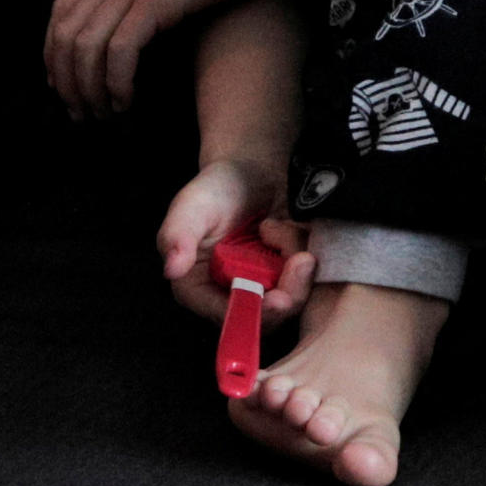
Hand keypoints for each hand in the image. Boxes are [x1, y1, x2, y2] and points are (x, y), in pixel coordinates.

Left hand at [46, 0, 275, 115]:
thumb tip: (132, 25)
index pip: (60, 18)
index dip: (54, 58)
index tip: (68, 88)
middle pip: (65, 38)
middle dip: (68, 83)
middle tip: (81, 114)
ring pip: (86, 48)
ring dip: (90, 89)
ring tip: (104, 114)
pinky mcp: (155, 0)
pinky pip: (120, 50)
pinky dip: (117, 81)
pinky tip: (127, 101)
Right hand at [156, 155, 310, 322]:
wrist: (253, 167)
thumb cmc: (214, 189)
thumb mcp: (190, 207)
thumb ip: (178, 237)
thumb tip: (171, 269)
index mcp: (202, 289)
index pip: (229, 318)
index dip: (254, 315)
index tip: (278, 300)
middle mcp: (236, 294)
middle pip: (269, 317)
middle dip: (290, 294)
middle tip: (303, 260)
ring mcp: (269, 284)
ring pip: (296, 297)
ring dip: (299, 268)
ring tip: (283, 228)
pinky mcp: (295, 272)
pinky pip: (314, 277)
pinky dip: (311, 254)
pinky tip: (296, 228)